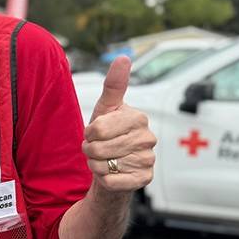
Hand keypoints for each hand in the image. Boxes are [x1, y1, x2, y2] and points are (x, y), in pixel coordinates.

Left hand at [82, 57, 156, 192]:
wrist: (111, 167)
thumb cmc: (106, 135)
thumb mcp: (105, 109)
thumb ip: (113, 85)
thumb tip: (123, 57)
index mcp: (138, 118)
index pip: (98, 128)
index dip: (89, 133)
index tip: (94, 133)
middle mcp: (148, 138)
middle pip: (99, 147)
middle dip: (90, 150)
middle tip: (95, 149)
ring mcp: (149, 160)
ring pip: (104, 165)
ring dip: (95, 165)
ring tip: (103, 160)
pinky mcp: (145, 179)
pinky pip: (113, 182)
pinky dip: (104, 180)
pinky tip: (110, 174)